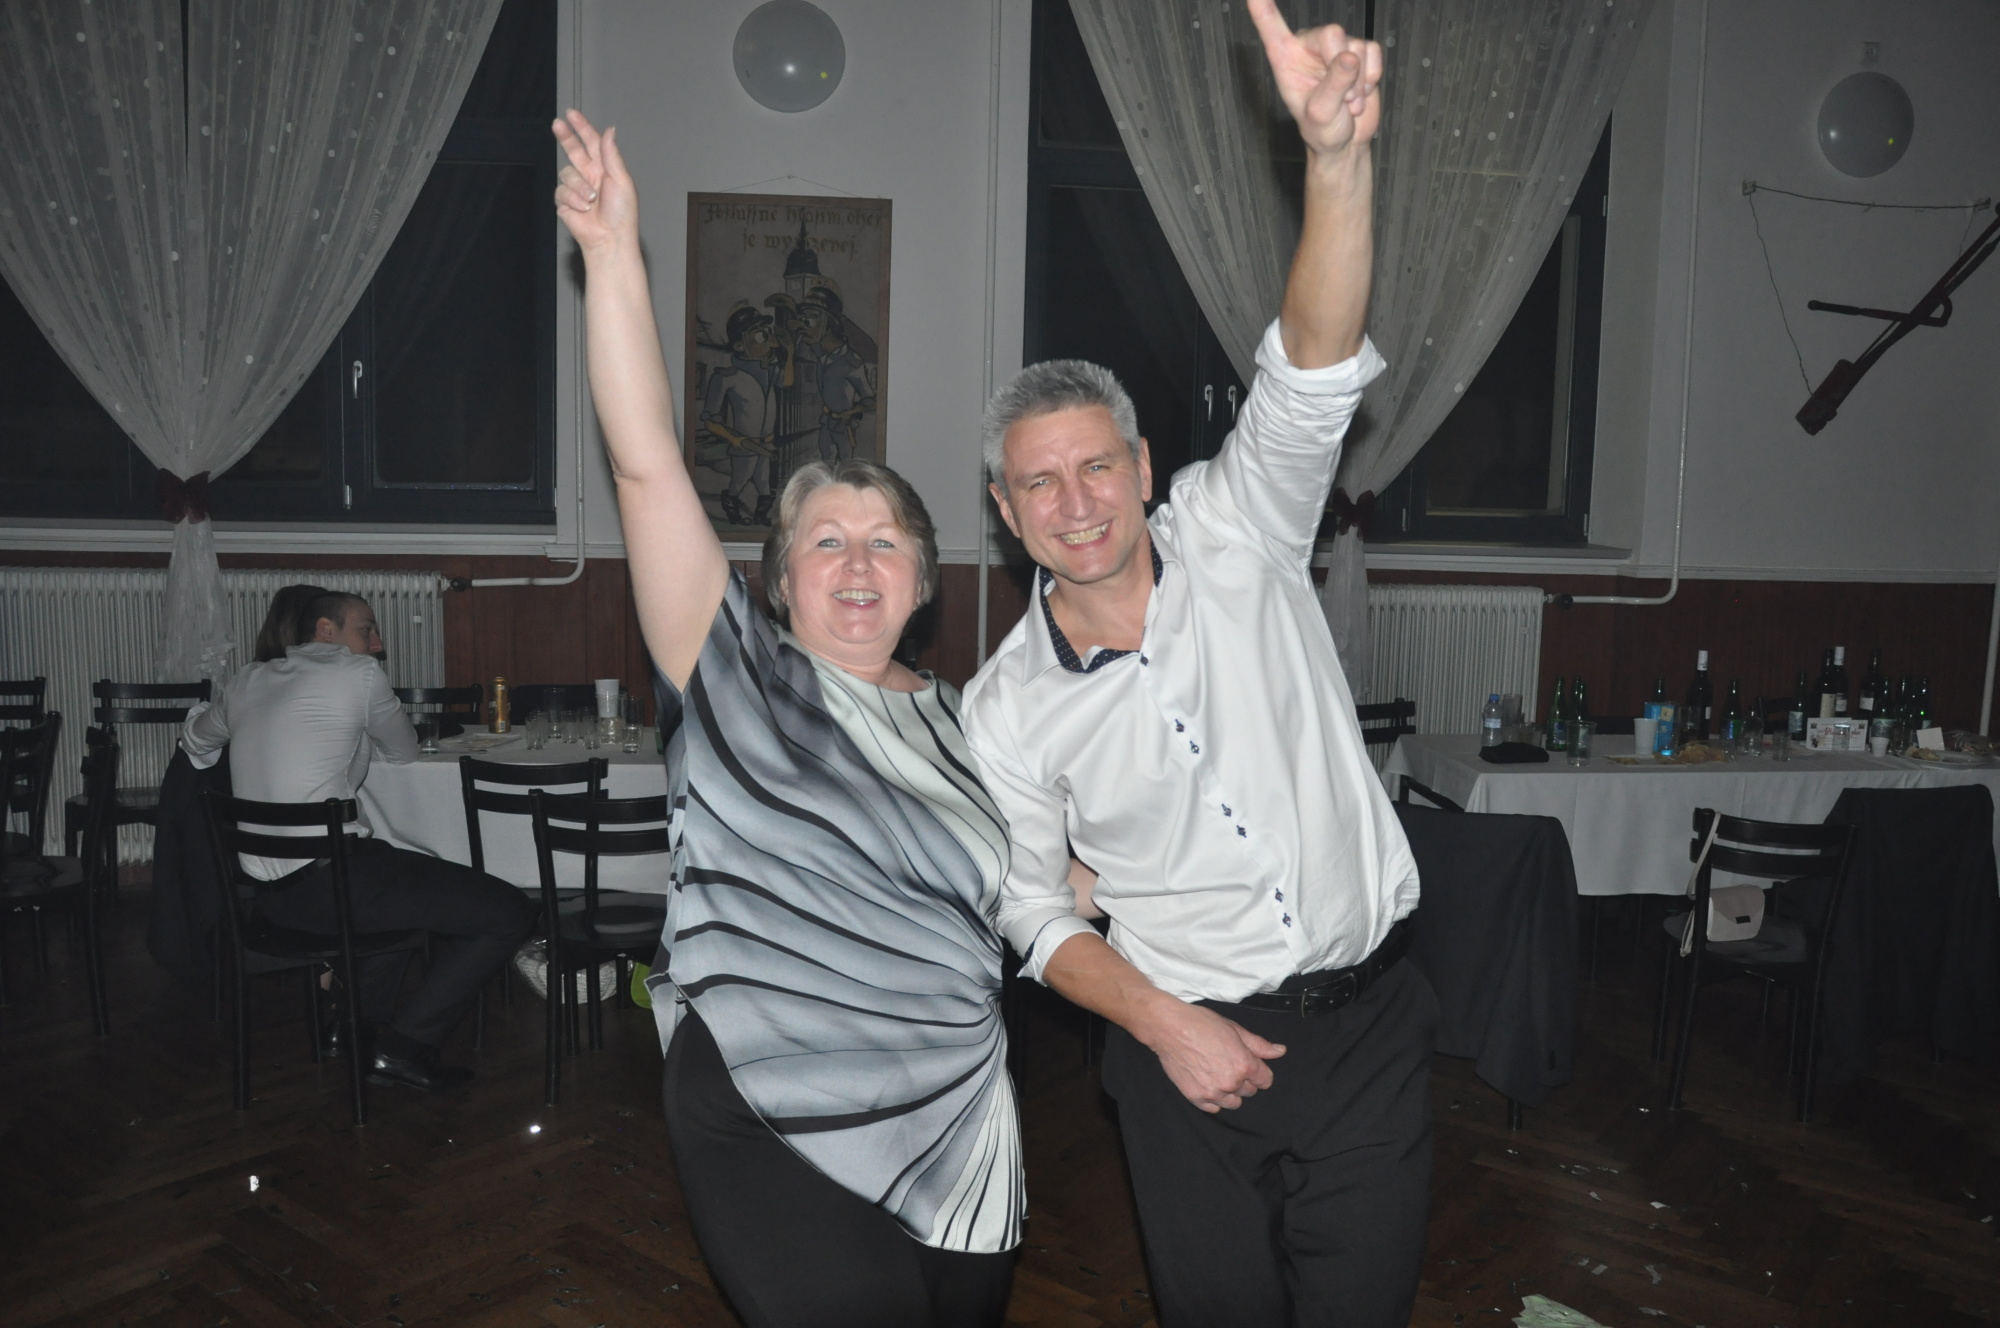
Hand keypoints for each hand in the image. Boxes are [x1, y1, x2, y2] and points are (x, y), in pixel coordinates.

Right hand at [552, 109, 637, 253]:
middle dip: (565, 136)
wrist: (610, 239)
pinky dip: (572, 200)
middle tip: (557, 124)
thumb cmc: (621, 214)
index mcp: (605, 168)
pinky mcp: (565, 201)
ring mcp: (577, 188)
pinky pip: (561, 191)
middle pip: (573, 150)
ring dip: (579, 187)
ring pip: (567, 173)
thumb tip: (609, 130)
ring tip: (591, 201)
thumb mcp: (621, 180)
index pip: (592, 143)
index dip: (582, 128)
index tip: (571, 114)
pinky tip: (582, 209)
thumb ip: (612, 155)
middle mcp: (590, 175)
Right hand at [1138, 999, 1286, 1112]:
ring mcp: (1213, 1092)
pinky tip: (1208, 1083)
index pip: (1265, 1080)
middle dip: (1244, 1080)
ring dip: (1230, 1092)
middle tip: (1229, 1064)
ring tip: (1218, 1075)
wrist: (1169, 1028)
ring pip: (1233, 1103)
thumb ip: (1259, 1045)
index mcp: (1244, 1065)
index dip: (1259, 1071)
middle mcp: (1231, 1083)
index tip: (1249, 1063)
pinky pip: (1214, 1108)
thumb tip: (1280, 1051)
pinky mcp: (1196, 1097)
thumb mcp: (1235, 1029)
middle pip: (1249, 1092)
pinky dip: (1214, 1099)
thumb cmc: (1202, 1023)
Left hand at [1247, 0, 1382, 156]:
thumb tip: (1349, 57)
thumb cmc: (1322, 130)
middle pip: (1333, 34)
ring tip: (1348, 101)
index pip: (1271, 26)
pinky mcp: (1360, 51)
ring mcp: (1335, 48)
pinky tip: (1361, 91)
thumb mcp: (1321, 114)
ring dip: (1358, 81)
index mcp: (1286, 58)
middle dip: (1343, 68)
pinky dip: (1372, 76)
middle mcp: (1308, 47)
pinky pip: (1373, 51)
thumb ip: (1333, 85)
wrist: (1345, 142)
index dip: (1263, 7)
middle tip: (1343, 99)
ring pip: (1356, 46)